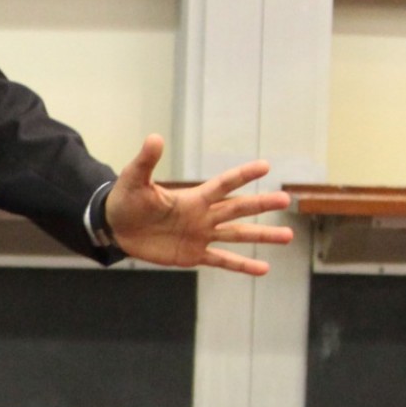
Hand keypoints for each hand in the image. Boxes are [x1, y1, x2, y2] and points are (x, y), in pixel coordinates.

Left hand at [104, 134, 293, 275]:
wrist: (117, 228)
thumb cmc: (126, 200)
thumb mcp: (134, 180)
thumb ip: (146, 161)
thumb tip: (154, 137)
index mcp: (193, 198)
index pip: (223, 184)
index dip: (242, 175)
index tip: (265, 166)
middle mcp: (203, 215)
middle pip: (238, 208)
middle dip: (261, 204)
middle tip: (286, 200)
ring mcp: (201, 236)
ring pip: (238, 235)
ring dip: (262, 236)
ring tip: (288, 237)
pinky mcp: (193, 255)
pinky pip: (223, 261)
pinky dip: (242, 265)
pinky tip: (264, 269)